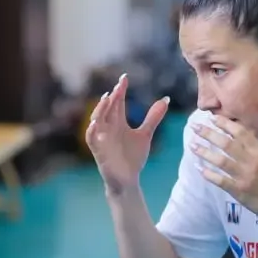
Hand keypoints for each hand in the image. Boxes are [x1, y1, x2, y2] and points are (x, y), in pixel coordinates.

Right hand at [84, 73, 168, 195]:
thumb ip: (153, 117)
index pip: (117, 102)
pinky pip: (91, 138)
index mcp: (118, 122)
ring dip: (100, 108)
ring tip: (107, 98)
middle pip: (108, 108)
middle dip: (112, 96)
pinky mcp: (98, 151)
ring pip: (97, 119)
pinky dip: (92, 130)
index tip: (124, 78)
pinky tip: (96, 123)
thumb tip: (166, 98)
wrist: (128, 180)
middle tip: (119, 85)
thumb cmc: (133, 157)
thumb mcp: (145, 134)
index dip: (120, 90)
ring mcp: (102, 138)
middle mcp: (108, 127)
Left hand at [190, 113, 257, 227]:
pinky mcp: (238, 191)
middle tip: (194, 128)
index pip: (240, 133)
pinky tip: (199, 168)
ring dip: (204, 153)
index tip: (212, 118)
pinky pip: (220, 181)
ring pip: (220, 161)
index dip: (225, 124)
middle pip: (226, 145)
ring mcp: (243, 177)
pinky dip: (209, 174)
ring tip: (192, 145)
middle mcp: (250, 162)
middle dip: (209, 134)